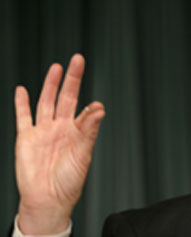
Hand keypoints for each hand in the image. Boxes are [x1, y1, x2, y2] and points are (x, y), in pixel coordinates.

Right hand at [14, 54, 104, 233]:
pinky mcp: (26, 137)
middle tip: (77, 60)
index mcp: (77, 132)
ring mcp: (43, 131)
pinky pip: (23, 116)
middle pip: (66, 97)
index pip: (84, 111)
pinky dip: (21, 103)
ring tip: (57, 68)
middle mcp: (60, 128)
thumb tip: (99, 109)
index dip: (90, 106)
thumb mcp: (83, 153)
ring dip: (50, 84)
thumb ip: (89, 130)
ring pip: (46, 101)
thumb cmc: (69, 181)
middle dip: (71, 79)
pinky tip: (23, 90)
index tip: (97, 104)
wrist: (47, 199)